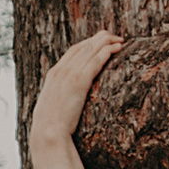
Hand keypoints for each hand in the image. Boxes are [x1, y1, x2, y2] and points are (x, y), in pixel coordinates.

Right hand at [27, 32, 125, 168]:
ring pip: (91, 50)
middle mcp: (60, 70)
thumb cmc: (50, 126)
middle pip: (83, 46)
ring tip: (120, 40)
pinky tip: (117, 48)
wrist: (48, 132)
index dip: (88, 43)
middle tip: (114, 36)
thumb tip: (67, 102)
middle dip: (99, 39)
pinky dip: (107, 52)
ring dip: (107, 42)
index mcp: (53, 74)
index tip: (100, 41)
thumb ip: (60, 98)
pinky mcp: (79, 81)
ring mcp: (69, 74)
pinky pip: (96, 61)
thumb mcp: (53, 107)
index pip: (73, 51)